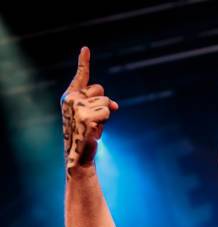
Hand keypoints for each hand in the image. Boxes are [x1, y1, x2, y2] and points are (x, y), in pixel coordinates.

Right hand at [60, 47, 118, 175]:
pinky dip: (105, 122)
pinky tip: (95, 130)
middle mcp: (71, 99)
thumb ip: (101, 103)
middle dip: (104, 104)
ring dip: (105, 116)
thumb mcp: (92, 114)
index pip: (81, 76)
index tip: (86, 48)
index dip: (83, 61)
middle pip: (102, 90)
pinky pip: (107, 113)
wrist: (78, 154)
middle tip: (94, 119)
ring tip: (94, 126)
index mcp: (70, 96)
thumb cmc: (85, 132)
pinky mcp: (86, 118)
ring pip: (107, 103)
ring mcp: (78, 108)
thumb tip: (115, 106)